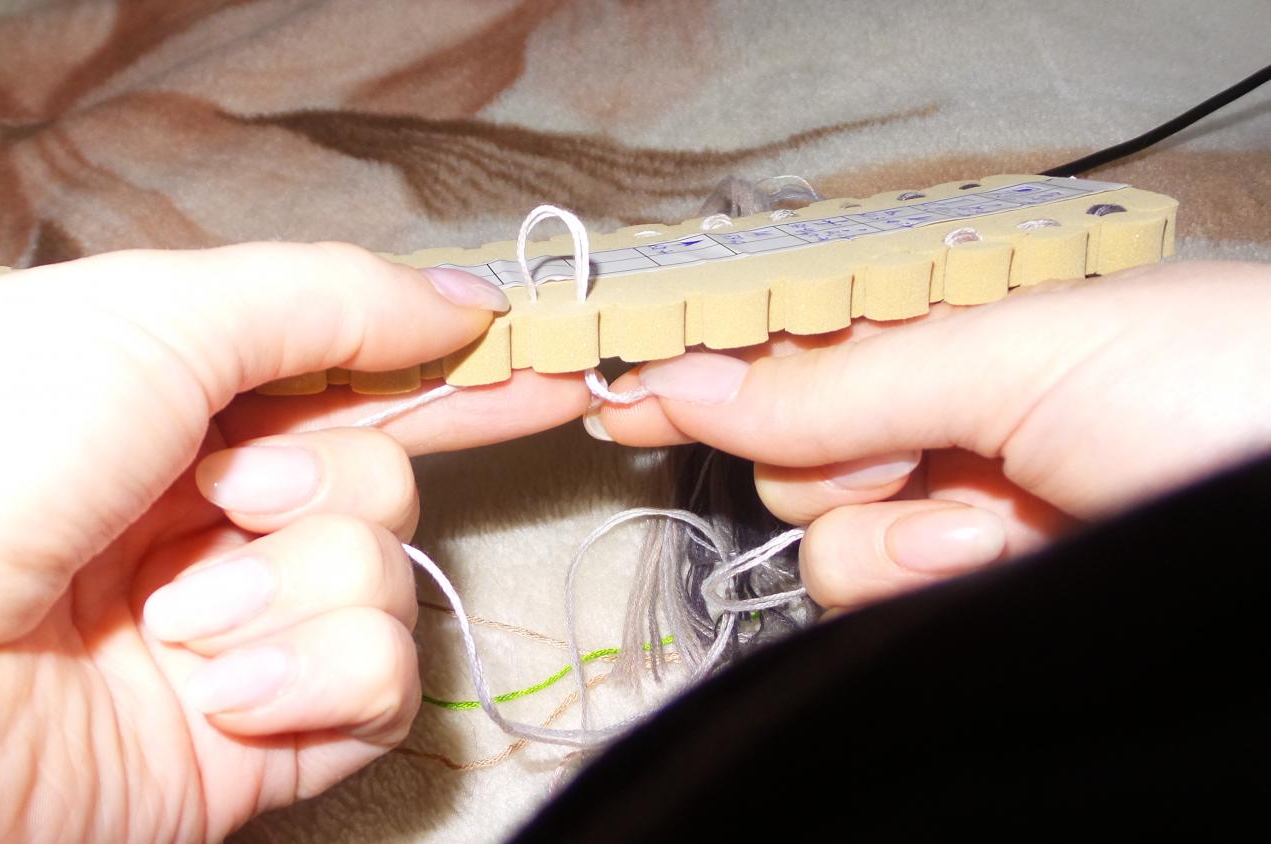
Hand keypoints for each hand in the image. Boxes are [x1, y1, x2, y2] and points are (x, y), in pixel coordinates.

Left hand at [0, 244, 587, 841]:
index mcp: (160, 405)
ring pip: (382, 578)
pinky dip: (316, 674)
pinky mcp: (242, 740)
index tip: (534, 361)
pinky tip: (218, 681)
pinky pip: (374, 687)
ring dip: (301, 580)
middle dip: (327, 477)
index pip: (342, 378)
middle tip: (225, 491)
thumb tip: (453, 300)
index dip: (441, 368)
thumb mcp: (143, 318)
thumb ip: (318, 300)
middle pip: (377, 476)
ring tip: (178, 607)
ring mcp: (220, 632)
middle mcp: (191, 517)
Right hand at [596, 261, 1270, 609]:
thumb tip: (691, 385)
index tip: (625, 384)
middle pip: (795, 441)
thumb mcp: (1019, 355)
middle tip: (902, 449)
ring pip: (823, 527)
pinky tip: (987, 555)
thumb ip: (842, 382)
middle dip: (828, 450)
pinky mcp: (967, 591)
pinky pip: (866, 585)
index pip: (806, 338)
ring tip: (984, 516)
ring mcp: (961, 508)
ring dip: (883, 522)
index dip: (718, 357)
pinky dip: (910, 573)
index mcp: (968, 323)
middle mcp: (955, 414)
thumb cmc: (1224, 386)